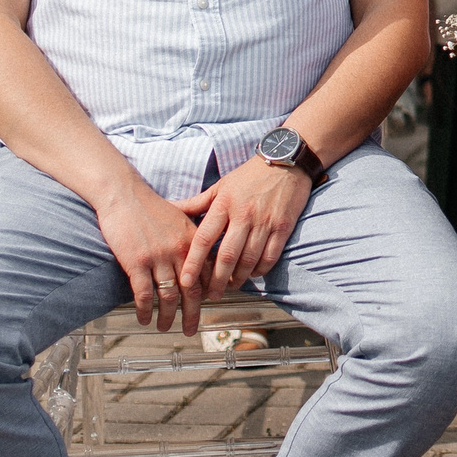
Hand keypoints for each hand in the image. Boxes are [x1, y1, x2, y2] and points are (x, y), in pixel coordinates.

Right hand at [97, 180, 205, 333]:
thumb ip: (192, 240)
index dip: (209, 293)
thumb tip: (200, 261)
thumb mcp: (181, 219)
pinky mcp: (136, 262)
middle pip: (192, 290)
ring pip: (168, 296)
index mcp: (194, 240)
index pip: (208, 273)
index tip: (208, 307)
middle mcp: (179, 251)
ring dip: (167, 316)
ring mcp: (158, 257)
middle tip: (190, 330)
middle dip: (192, 314)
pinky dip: (145, 310)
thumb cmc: (151, 207)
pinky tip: (144, 319)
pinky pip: (144, 294)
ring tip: (165, 327)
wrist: (124, 195)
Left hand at [175, 158, 314, 299]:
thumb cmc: (249, 175)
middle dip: (217, 280)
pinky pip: (270, 256)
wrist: (287, 161)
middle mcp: (243, 214)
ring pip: (249, 260)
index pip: (204, 238)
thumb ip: (196, 202)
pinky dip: (260, 270)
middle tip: (211, 295)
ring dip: (238, 278)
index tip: (186, 282)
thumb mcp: (220, 186)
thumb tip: (169, 208)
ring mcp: (265, 221)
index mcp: (224, 204)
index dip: (194, 262)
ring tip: (230, 286)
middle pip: (226, 256)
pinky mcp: (283, 226)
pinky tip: (253, 274)